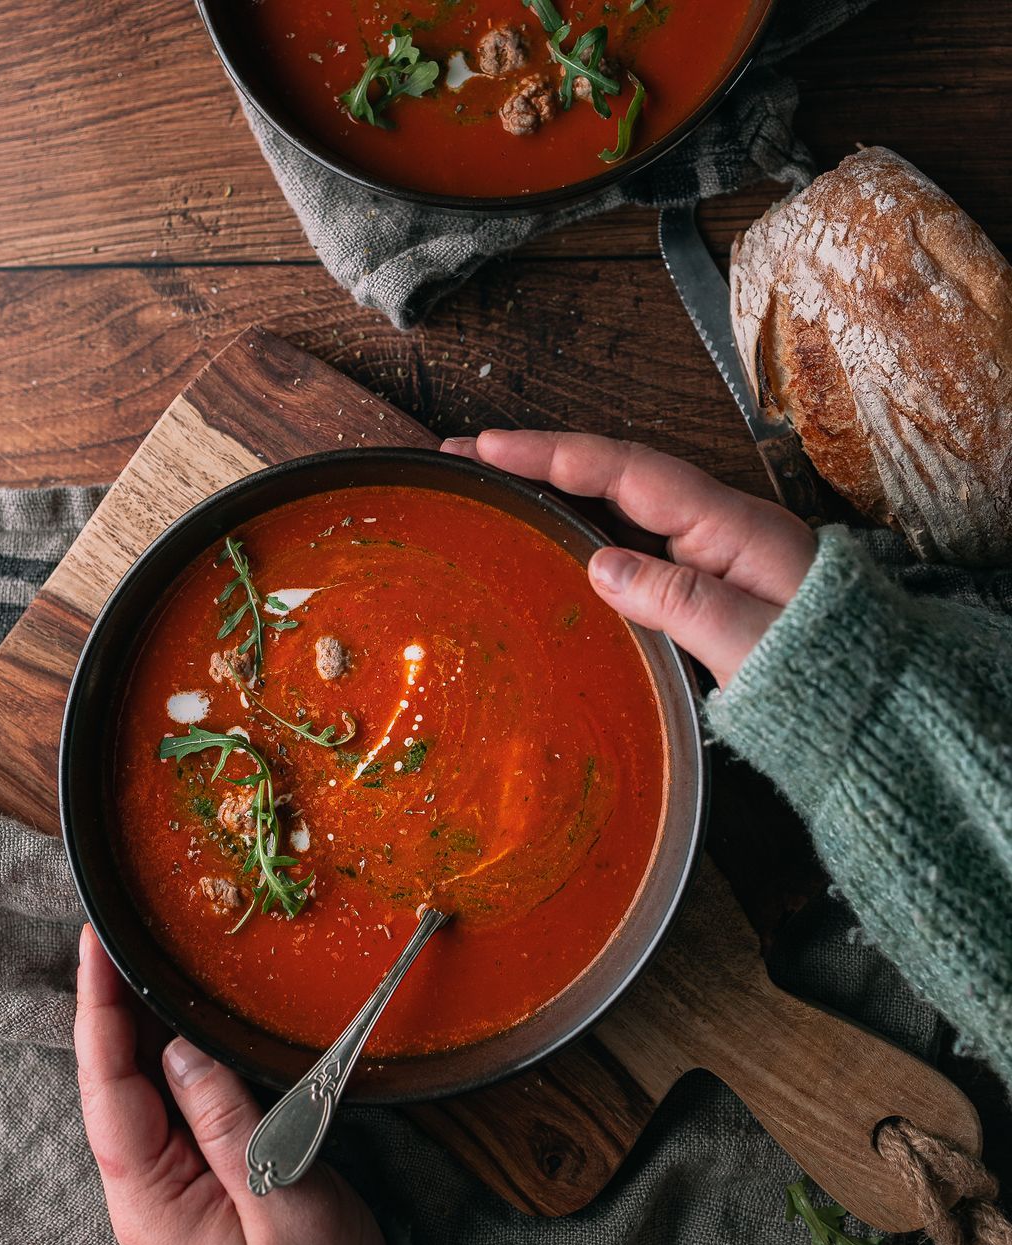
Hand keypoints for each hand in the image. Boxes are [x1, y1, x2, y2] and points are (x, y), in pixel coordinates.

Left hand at [74, 925, 386, 1244]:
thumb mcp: (284, 1198)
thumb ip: (229, 1125)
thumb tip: (182, 1050)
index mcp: (152, 1205)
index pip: (110, 1094)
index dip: (100, 1017)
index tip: (96, 954)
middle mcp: (143, 1193)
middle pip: (113, 1084)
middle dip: (110, 1008)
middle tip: (115, 937)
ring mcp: (165, 1186)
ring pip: (139, 1090)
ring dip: (137, 1026)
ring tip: (136, 960)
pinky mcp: (192, 1178)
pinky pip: (169, 1105)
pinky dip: (167, 1054)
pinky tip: (174, 1018)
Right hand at [440, 430, 816, 687]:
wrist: (874, 702)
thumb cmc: (824, 673)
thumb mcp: (750, 641)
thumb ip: (678, 600)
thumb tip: (600, 564)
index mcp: (729, 525)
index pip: (627, 471)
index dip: (554, 454)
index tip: (491, 445)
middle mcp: (717, 524)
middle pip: (616, 472)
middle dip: (540, 458)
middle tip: (467, 455)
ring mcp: (711, 549)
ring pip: (620, 501)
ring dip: (556, 487)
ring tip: (491, 482)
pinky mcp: (705, 578)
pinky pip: (633, 536)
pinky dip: (583, 521)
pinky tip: (551, 534)